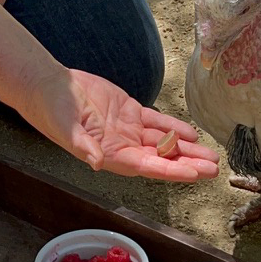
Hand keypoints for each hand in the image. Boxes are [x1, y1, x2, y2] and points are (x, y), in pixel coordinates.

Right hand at [40, 69, 219, 182]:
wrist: (47, 87)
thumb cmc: (52, 111)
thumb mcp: (66, 129)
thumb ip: (82, 146)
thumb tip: (95, 162)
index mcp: (111, 155)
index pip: (148, 166)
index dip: (172, 170)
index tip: (194, 174)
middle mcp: (123, 146)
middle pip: (162, 158)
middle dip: (188, 163)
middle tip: (214, 169)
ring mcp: (127, 129)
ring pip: (164, 142)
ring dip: (187, 149)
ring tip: (211, 155)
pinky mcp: (128, 111)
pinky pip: (156, 122)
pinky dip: (173, 127)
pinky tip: (191, 133)